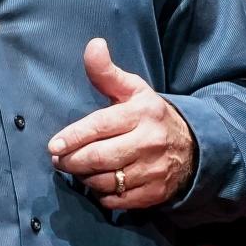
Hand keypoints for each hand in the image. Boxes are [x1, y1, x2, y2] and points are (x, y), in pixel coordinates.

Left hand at [47, 38, 196, 208]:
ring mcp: (153, 170)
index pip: (100, 126)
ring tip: (77, 169)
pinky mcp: (154, 193)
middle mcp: (149, 142)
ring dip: (84, 178)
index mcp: (141, 113)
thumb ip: (107, 72)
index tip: (53, 146)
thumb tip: (93, 45)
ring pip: (105, 181)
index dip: (73, 138)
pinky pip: (117, 200)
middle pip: (99, 158)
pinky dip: (101, 194)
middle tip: (58, 160)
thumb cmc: (150, 116)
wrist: (192, 148)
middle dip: (72, 161)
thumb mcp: (133, 90)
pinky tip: (98, 183)